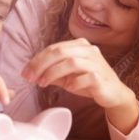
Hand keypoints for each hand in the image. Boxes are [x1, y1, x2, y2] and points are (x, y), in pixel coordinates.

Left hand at [22, 38, 138, 132]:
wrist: (113, 93)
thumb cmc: (89, 82)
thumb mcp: (67, 76)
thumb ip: (52, 72)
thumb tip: (32, 73)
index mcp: (79, 45)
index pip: (53, 48)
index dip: (37, 60)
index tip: (25, 72)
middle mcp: (89, 50)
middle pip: (60, 51)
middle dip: (41, 64)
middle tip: (31, 78)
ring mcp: (96, 62)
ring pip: (71, 62)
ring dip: (53, 73)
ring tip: (43, 84)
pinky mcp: (102, 77)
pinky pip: (85, 77)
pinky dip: (73, 82)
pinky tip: (68, 88)